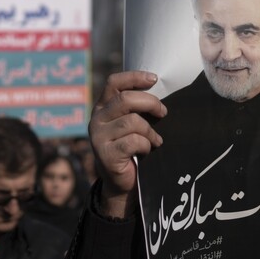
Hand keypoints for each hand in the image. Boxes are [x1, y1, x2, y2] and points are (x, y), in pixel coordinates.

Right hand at [89, 71, 165, 217]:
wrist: (121, 181)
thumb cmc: (130, 146)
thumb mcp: (130, 123)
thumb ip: (135, 107)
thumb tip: (158, 88)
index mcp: (102, 106)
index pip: (114, 82)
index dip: (134, 77)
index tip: (154, 79)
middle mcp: (96, 119)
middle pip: (126, 100)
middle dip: (150, 103)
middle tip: (163, 113)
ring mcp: (98, 137)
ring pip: (132, 122)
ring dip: (150, 131)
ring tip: (156, 140)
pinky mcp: (106, 154)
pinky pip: (133, 142)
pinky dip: (146, 145)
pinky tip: (148, 151)